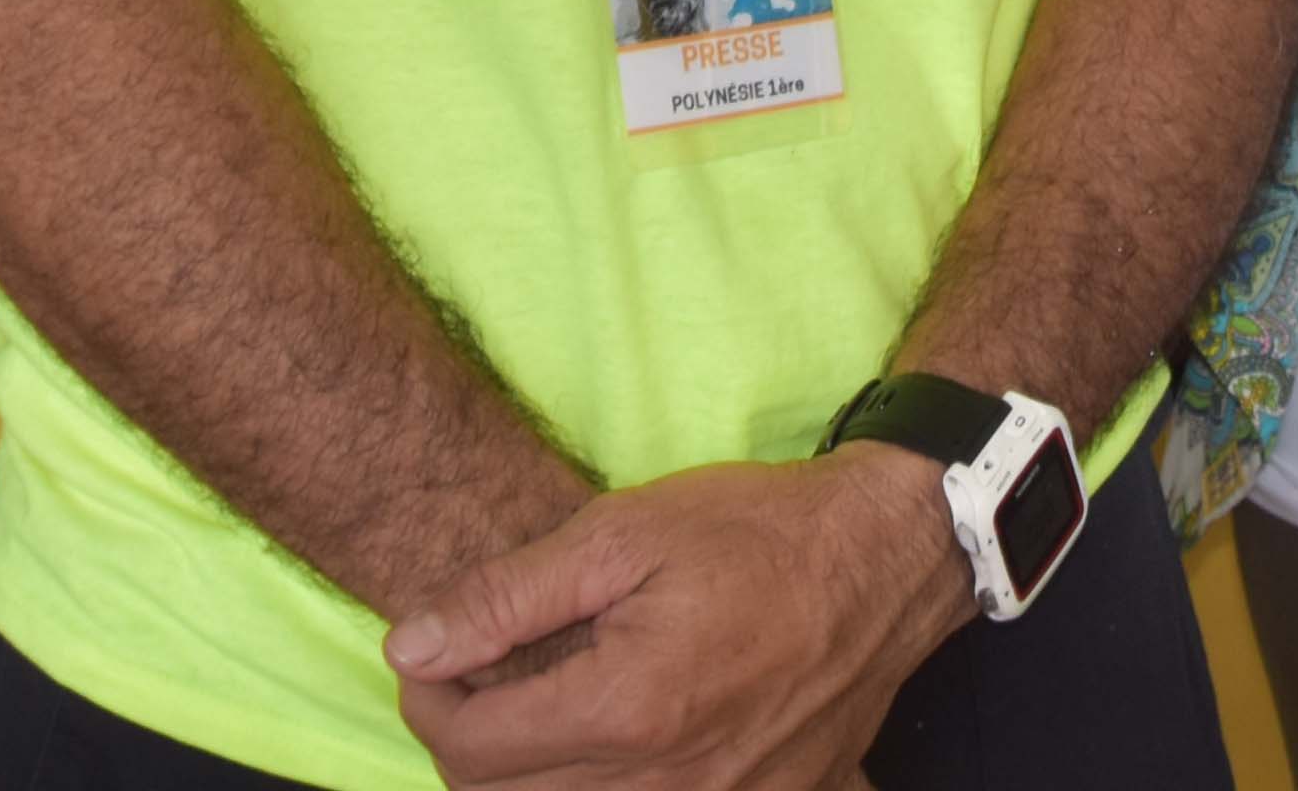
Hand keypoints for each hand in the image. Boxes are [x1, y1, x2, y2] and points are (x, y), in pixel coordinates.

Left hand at [389, 448, 970, 790]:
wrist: (885, 559)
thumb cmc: (757, 531)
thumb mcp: (621, 533)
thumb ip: (507, 598)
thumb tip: (412, 646)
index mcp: (626, 710)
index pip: (469, 747)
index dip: (427, 697)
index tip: (434, 652)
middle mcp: (666, 783)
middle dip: (469, 739)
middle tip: (480, 675)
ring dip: (529, 774)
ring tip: (542, 704)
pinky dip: (608, 786)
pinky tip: (616, 739)